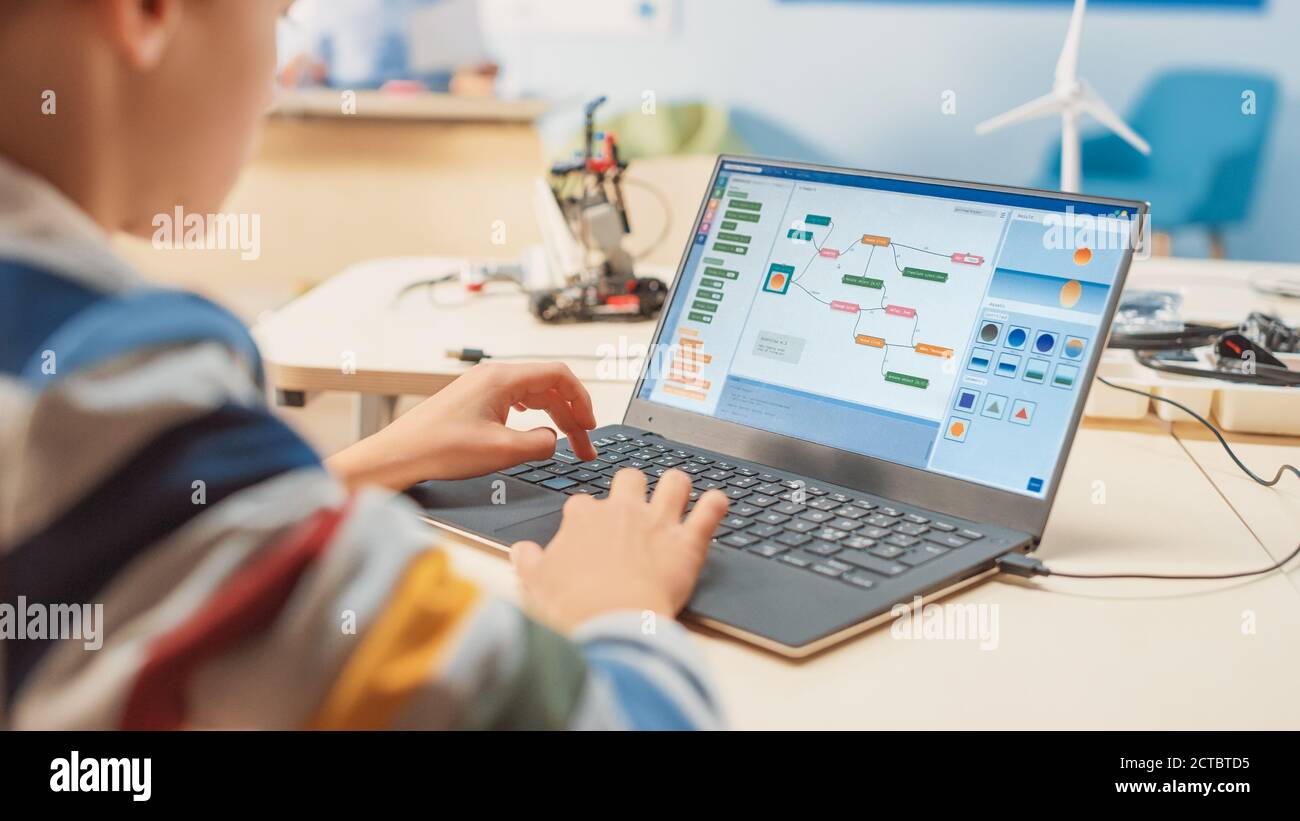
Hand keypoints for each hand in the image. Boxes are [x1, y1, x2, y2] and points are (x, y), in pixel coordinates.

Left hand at [326, 361, 597, 489]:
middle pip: (548, 386)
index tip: (590, 425)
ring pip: (533, 395)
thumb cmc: (440, 449)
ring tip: (566, 443)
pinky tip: (537, 429)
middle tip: (584, 446)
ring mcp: (482, 387)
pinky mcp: (473, 401)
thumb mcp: (501, 451)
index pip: (559, 375)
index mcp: (503, 378)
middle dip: (572, 416)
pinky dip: (534, 415)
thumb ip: (539, 443)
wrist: (399, 455)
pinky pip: (516, 401)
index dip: (582, 399)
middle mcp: (493, 376)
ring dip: (554, 418)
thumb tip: (554, 441)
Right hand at [511, 469, 729, 630]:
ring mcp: (658, 524)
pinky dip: (716, 505)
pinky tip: (718, 503)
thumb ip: (530, 562)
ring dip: (677, 486)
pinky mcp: (688, 543)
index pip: (583, 503)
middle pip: (630, 478)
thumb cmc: (574, 605)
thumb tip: (522, 552)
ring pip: (674, 483)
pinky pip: (710, 512)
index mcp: (584, 519)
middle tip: (634, 502)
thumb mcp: (537, 583)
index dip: (587, 515)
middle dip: (633, 486)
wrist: (611, 621)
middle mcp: (623, 512)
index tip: (588, 529)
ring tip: (677, 493)